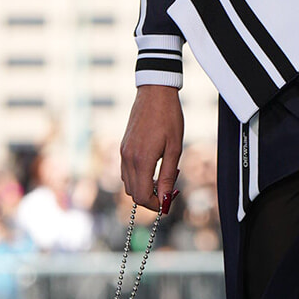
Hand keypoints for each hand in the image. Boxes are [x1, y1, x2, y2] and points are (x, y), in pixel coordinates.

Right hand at [120, 87, 183, 212]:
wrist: (154, 93)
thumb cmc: (169, 118)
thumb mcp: (175, 148)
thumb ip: (168, 176)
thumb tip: (165, 199)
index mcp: (142, 160)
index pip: (142, 196)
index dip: (156, 205)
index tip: (169, 202)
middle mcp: (128, 158)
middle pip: (134, 194)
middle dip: (152, 197)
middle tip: (170, 187)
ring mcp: (123, 153)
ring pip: (129, 184)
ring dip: (145, 187)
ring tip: (164, 175)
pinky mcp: (123, 147)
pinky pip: (126, 172)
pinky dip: (138, 177)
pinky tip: (154, 167)